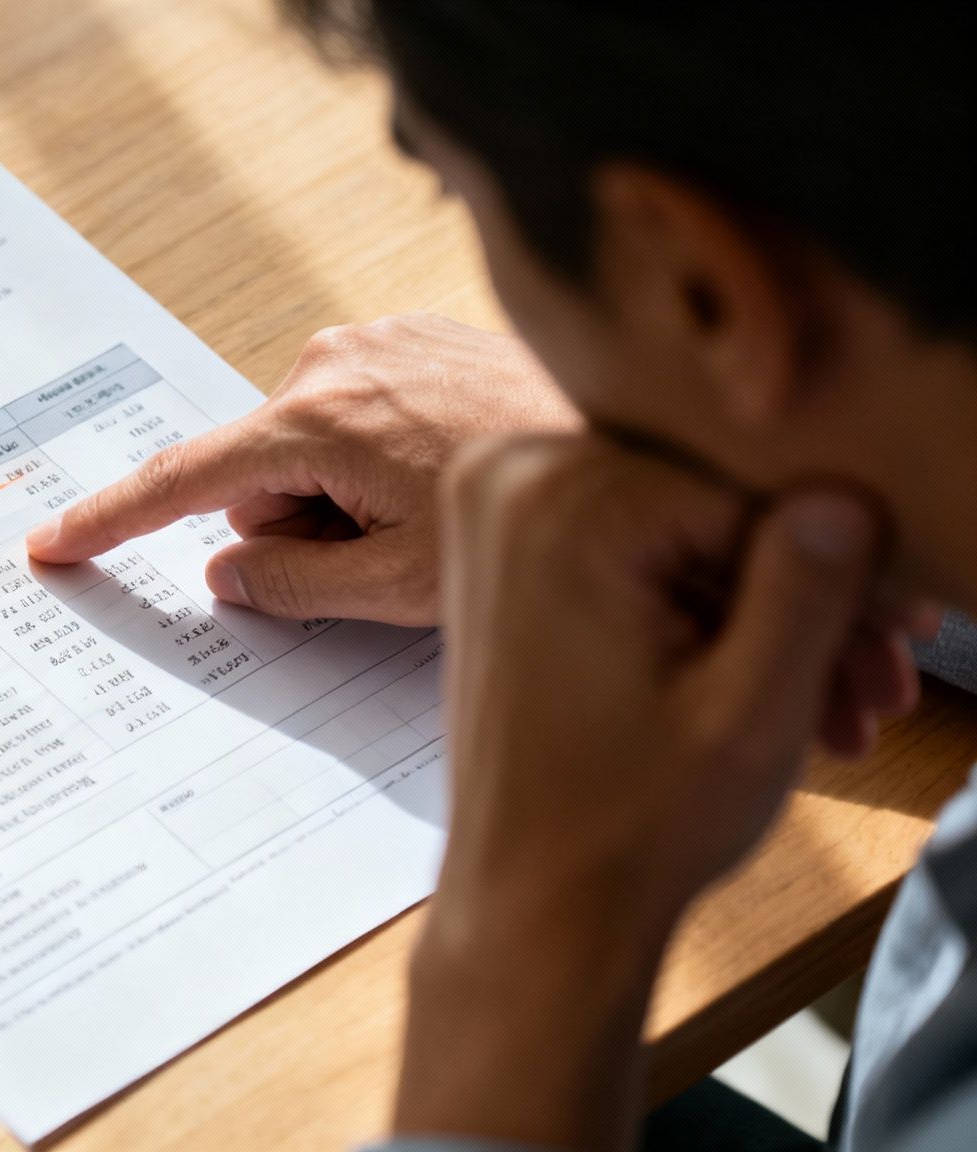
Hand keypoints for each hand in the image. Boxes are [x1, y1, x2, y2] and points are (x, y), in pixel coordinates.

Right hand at [25, 313, 576, 623]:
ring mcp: (374, 338)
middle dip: (298, 526)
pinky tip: (446, 472)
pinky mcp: (410, 334)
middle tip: (386, 558)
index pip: (186, 479)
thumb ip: (294, 586)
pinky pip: (352, 412)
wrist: (654, 441)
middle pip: (258, 475)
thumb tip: (226, 570)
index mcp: (320, 422)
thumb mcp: (406, 587)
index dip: (112, 519)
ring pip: (306, 447)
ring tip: (433, 512)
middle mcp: (333, 360)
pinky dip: (376, 456)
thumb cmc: (546, 518)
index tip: (54, 544)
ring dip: (343, 494)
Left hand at [396, 433, 882, 1146]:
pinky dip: (701, 618)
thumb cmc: (632, 827)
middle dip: (810, 598)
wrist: (533, 905)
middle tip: (881, 688)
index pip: (754, 491)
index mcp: (560, 499)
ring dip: (769, 618)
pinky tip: (775, 695)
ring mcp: (494, 508)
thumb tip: (850, 493)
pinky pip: (636, 553)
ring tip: (843, 711)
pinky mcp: (503, 549)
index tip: (912, 634)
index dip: (846, 570)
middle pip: (715, 506)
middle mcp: (508, 475)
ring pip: (686, 534)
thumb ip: (809, 588)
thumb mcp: (752, 710)